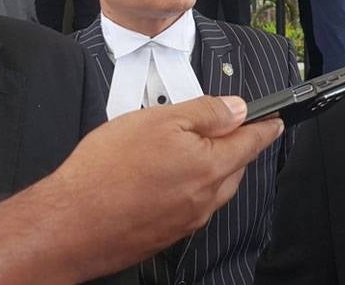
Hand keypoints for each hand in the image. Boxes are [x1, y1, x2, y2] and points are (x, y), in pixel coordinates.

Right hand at [0, 96, 283, 283]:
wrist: (67, 225)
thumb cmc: (106, 172)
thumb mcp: (160, 120)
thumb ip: (206, 113)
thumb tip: (238, 109)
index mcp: (211, 166)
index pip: (253, 142)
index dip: (267, 126)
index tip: (277, 120)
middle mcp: (205, 199)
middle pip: (235, 166)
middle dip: (235, 145)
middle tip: (224, 126)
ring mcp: (186, 220)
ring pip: (212, 188)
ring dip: (210, 167)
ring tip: (184, 149)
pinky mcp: (165, 234)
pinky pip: (190, 206)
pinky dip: (187, 187)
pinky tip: (161, 178)